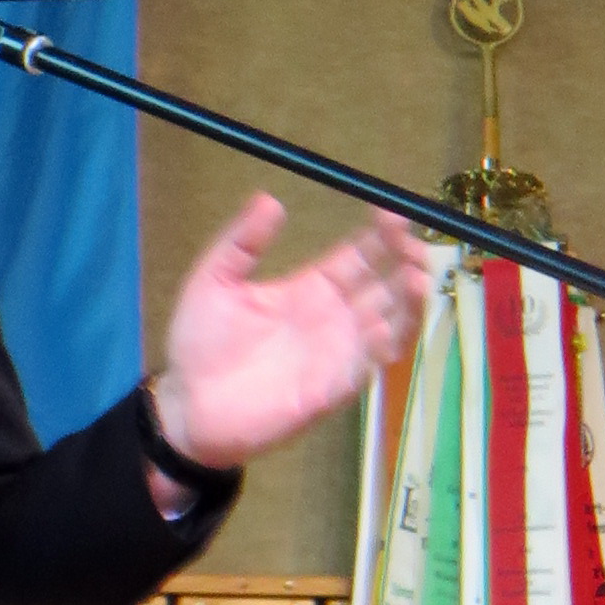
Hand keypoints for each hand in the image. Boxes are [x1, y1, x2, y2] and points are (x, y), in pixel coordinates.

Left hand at [148, 197, 426, 473]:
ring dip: (407, 305)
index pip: (360, 255)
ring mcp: (336, 354)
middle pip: (385, 287)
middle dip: (408, 265)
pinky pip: (366, 368)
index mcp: (310, 287)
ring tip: (416, 279)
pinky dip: (381, 349)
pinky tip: (384, 328)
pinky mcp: (331, 390)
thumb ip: (240, 242)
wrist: (187, 406)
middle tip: (417, 248)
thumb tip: (269, 198)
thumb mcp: (213, 281)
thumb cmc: (200, 344)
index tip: (394, 215)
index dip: (381, 235)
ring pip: (389, 325)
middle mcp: (333, 318)